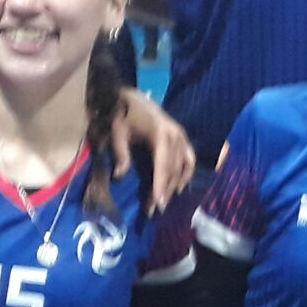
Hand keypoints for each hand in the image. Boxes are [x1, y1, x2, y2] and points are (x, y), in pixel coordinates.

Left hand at [112, 90, 194, 208]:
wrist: (130, 96)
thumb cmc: (122, 113)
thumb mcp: (117, 133)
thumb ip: (120, 154)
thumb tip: (119, 177)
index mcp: (161, 134)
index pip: (163, 166)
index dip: (161, 186)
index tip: (156, 204)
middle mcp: (176, 136)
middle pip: (174, 170)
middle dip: (165, 191)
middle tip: (154, 210)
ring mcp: (181, 136)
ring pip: (183, 167)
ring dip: (174, 187)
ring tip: (163, 203)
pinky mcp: (182, 138)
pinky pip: (189, 160)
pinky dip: (186, 175)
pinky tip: (178, 188)